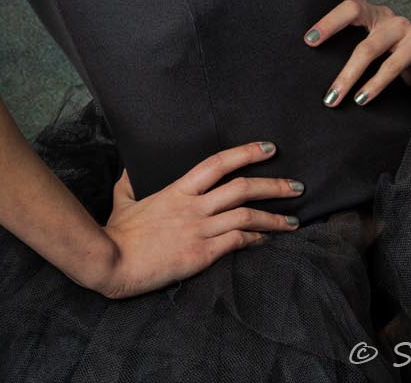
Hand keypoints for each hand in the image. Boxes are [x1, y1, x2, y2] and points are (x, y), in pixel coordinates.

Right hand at [96, 140, 304, 299]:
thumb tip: (131, 169)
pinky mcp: (201, 254)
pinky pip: (237, 241)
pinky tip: (267, 239)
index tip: (269, 148)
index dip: (246, 152)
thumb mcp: (123, 198)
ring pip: (246, 215)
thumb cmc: (118, 232)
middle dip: (274, 186)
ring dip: (274, 217)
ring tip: (293, 221)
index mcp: (178, 189)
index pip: (218, 163)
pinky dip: (256, 238)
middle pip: (242, 188)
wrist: (113, 261)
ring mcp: (199, 229)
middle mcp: (193, 206)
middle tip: (297, 186)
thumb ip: (131, 183)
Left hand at [303, 0, 410, 104]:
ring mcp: (403, 28)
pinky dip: (375, 84)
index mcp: (371, 14)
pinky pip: (392, 64)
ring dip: (348, 74)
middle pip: (353, 10)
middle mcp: (384, 17)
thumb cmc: (400, 57)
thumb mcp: (374, 49)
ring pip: (369, 47)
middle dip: (329, 24)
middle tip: (309, 41)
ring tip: (333, 97)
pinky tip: (362, 99)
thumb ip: (352, 49)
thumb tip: (314, 67)